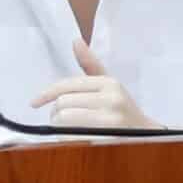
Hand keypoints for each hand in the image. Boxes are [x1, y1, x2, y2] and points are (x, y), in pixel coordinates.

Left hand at [32, 38, 159, 129]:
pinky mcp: (107, 142)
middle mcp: (112, 100)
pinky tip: (76, 141)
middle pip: (62, 104)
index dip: (46, 94)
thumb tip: (76, 40)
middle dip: (57, 114)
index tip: (34, 102)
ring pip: (64, 121)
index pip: (67, 85)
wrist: (148, 138)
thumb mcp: (110, 86)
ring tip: (71, 130)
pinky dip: (67, 140)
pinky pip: (70, 138)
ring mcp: (111, 122)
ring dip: (60, 127)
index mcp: (109, 83)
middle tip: (64, 121)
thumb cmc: (123, 111)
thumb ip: (91, 65)